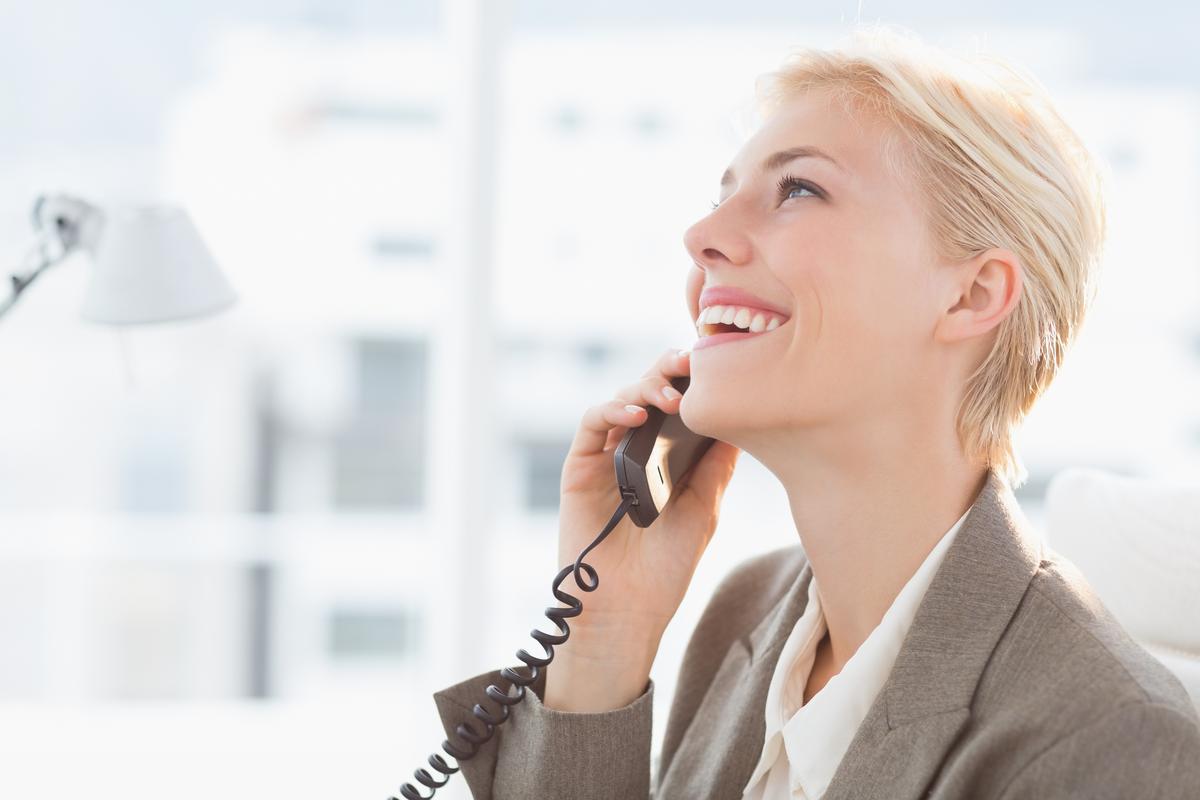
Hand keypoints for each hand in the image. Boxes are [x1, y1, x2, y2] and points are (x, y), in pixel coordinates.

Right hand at [555, 347, 741, 650]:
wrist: (627, 612)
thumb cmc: (665, 569)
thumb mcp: (704, 509)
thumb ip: (715, 465)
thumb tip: (740, 417)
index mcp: (669, 458)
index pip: (682, 405)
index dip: (696, 380)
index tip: (719, 361)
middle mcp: (637, 450)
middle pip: (651, 393)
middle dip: (670, 371)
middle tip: (691, 362)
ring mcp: (606, 457)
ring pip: (622, 399)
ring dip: (646, 387)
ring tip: (669, 396)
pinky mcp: (579, 468)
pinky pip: (591, 424)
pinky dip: (611, 410)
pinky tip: (634, 414)